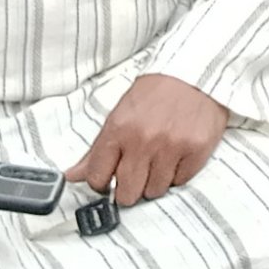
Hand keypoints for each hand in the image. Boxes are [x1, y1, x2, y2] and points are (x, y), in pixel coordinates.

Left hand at [67, 73, 228, 208]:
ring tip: (158, 161)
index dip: (102, 183)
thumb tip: (72, 176)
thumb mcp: (119, 115)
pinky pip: (180, 181)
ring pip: (155, 191)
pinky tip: (176, 156)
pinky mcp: (196, 150)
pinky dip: (177, 174)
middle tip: (135, 176)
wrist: (193, 74)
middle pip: (127, 193)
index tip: (109, 180)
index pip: (98, 177)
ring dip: (154, 182)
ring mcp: (172, 147)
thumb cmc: (154, 94)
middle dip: (128, 190)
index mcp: (119, 129)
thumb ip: (97, 150)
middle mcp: (144, 140)